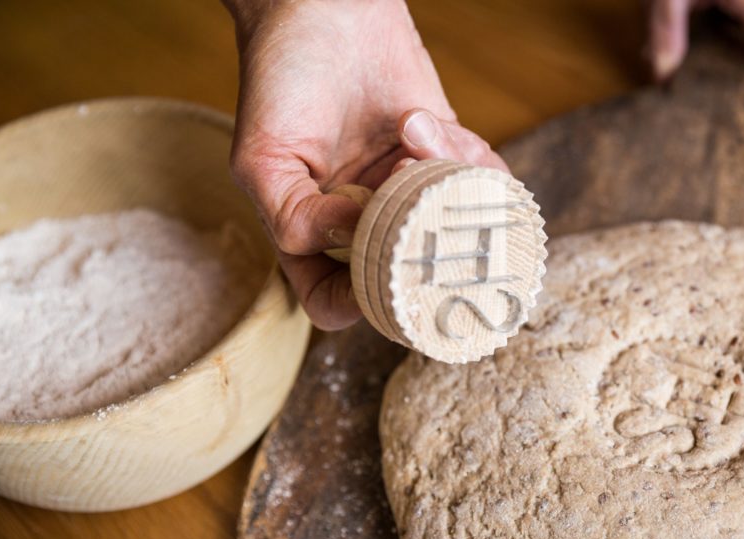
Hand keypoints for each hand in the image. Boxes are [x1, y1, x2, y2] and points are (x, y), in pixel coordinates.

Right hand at [223, 0, 506, 329]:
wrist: (325, 8)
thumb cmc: (281, 79)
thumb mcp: (263, 159)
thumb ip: (293, 217)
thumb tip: (352, 238)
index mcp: (313, 235)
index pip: (333, 300)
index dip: (353, 305)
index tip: (372, 276)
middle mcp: (366, 222)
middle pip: (410, 274)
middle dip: (418, 245)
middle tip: (409, 198)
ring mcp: (410, 192)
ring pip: (454, 231)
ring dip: (439, 188)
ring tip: (407, 136)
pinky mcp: (446, 157)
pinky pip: (480, 184)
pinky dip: (463, 158)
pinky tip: (420, 122)